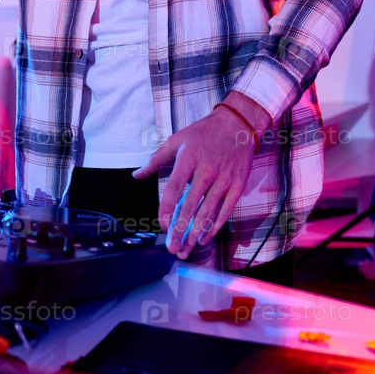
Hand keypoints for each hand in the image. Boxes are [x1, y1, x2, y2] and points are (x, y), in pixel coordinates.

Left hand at [133, 92, 270, 259]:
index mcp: (188, 160)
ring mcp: (224, 179)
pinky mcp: (238, 184)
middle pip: (190, 206)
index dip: (167, 209)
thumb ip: (156, 160)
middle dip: (180, 231)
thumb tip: (137, 175)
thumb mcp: (176, 141)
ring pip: (208, 212)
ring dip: (196, 234)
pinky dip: (215, 226)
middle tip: (172, 248)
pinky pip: (226, 210)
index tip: (163, 225)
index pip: (174, 189)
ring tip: (186, 249)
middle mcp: (206, 171)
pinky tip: (204, 237)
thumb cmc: (203, 133)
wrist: (238, 124)